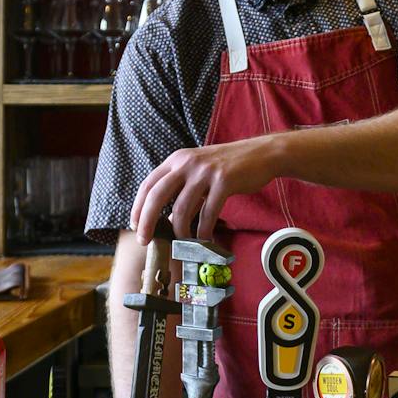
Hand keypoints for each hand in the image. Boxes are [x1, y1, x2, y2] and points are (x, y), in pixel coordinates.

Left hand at [129, 137, 279, 244]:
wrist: (261, 154)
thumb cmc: (229, 166)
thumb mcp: (199, 171)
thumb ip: (183, 190)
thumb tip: (168, 219)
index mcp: (176, 159)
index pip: (148, 185)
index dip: (138, 207)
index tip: (136, 226)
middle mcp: (186, 163)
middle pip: (157, 196)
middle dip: (147, 222)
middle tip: (145, 241)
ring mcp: (205, 172)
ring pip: (182, 208)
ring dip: (180, 231)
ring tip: (183, 243)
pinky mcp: (224, 182)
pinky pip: (208, 213)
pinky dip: (204, 231)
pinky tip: (205, 240)